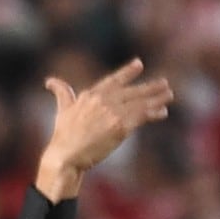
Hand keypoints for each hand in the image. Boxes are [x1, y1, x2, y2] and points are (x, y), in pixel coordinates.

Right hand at [35, 60, 174, 200]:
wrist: (66, 154)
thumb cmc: (64, 136)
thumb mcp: (63, 109)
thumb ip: (62, 93)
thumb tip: (50, 81)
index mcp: (90, 95)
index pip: (113, 80)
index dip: (127, 72)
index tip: (139, 64)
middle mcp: (102, 101)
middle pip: (131, 91)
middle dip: (149, 87)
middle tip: (164, 82)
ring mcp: (111, 112)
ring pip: (139, 103)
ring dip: (156, 98)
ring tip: (169, 94)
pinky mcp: (119, 126)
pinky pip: (140, 116)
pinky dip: (153, 113)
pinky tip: (163, 111)